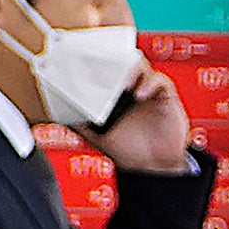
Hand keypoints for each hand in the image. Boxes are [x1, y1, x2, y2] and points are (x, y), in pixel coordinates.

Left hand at [88, 64, 197, 178]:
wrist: (152, 167)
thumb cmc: (128, 150)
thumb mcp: (99, 137)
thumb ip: (83, 125)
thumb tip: (63, 116)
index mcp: (114, 94)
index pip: (104, 70)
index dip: (96, 64)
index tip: (84, 63)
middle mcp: (131, 87)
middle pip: (121, 62)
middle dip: (111, 61)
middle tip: (101, 66)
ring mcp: (148, 89)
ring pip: (140, 66)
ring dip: (130, 70)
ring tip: (122, 84)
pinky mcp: (165, 95)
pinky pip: (160, 81)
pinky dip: (149, 83)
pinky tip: (139, 95)